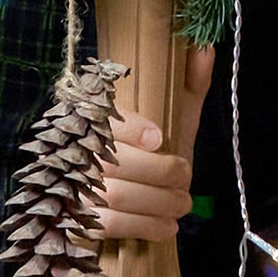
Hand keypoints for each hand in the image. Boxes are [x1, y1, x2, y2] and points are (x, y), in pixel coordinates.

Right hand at [95, 43, 213, 245]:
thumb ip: (187, 84)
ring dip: (157, 202)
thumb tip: (204, 49)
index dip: (130, 127)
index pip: (103, 118)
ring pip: (114, 194)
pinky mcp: (75, 219)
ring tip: (182, 204)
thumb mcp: (171, 113)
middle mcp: (76, 149)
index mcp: (92, 114)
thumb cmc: (149, 149)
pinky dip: (142, 226)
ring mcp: (73, 186)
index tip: (158, 138)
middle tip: (186, 178)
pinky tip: (166, 227)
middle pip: (114, 162)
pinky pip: (107, 225)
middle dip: (159, 172)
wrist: (116, 194)